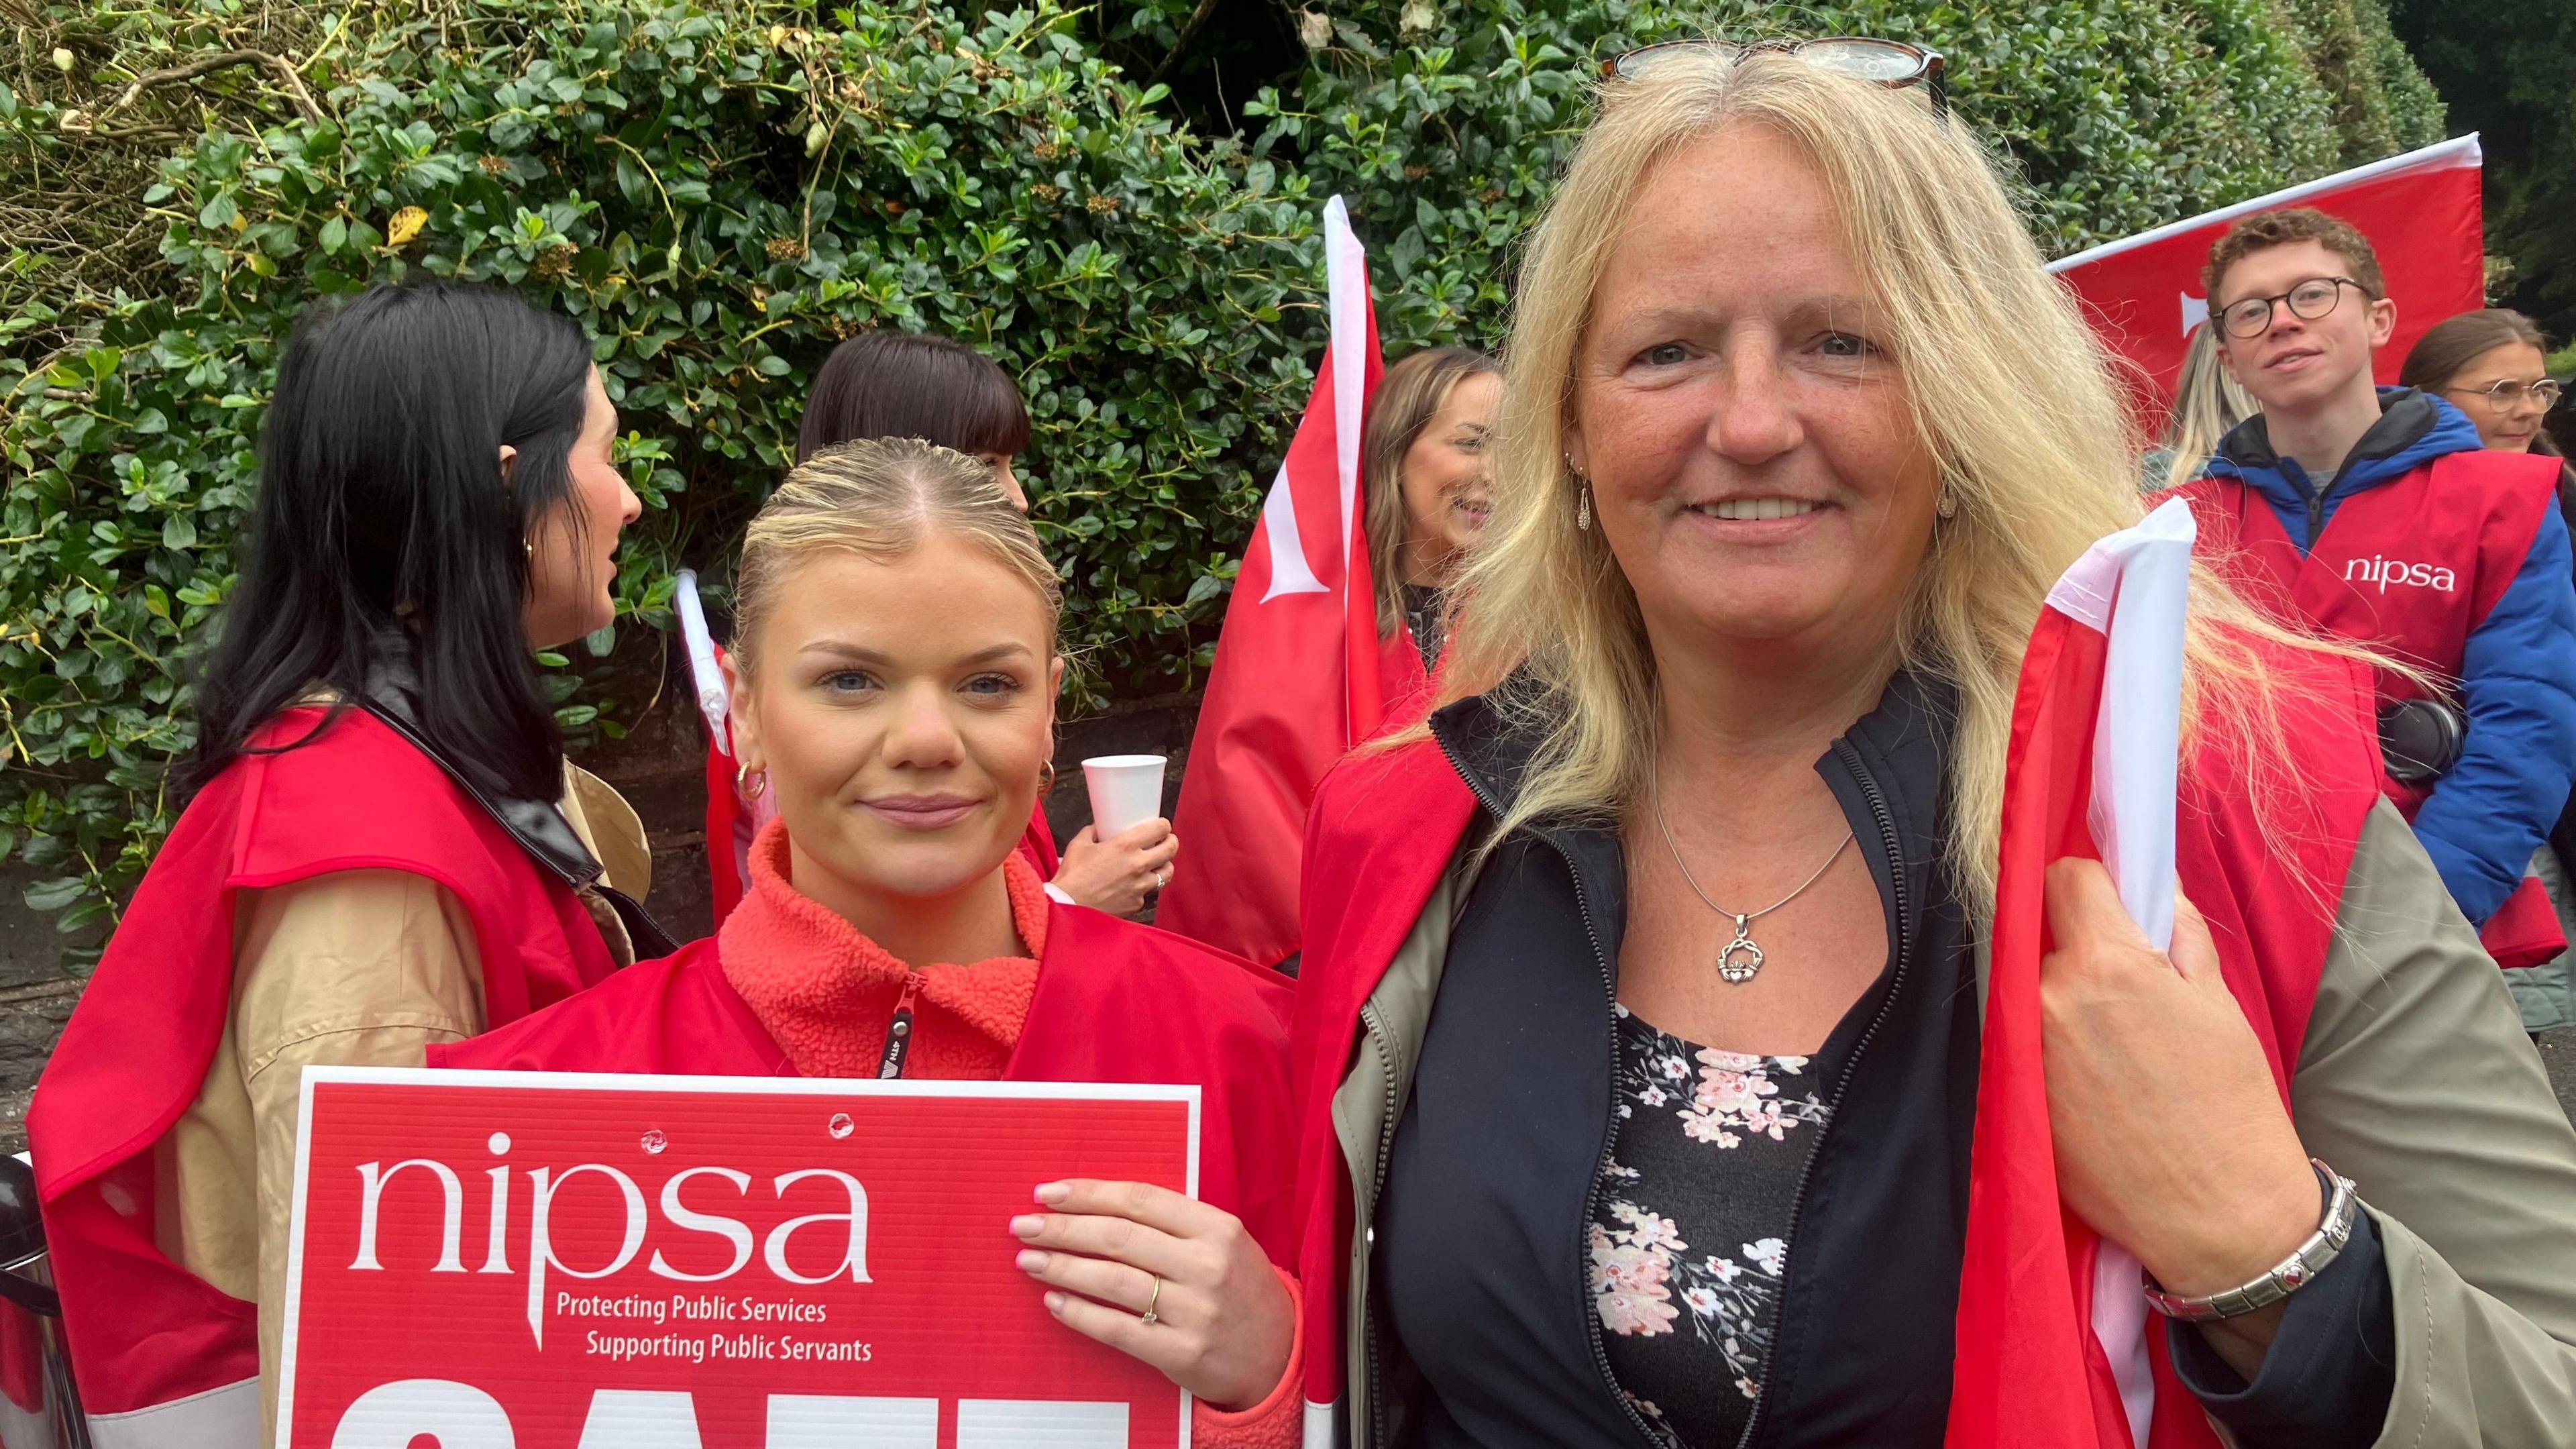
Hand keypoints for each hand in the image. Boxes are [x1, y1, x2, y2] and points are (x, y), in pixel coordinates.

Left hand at [1010, 1179, 1292, 1409]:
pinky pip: (1118, 1329)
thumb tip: (1095, 1206)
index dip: (1088, 1194)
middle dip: (1062, 1229)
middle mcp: (1207, 1266)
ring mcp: (1195, 1312)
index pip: (1140, 1201)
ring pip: (1113, 1281)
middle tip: (1023, 1225)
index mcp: (1217, 1228)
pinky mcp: (1182, 1353)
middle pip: (1118, 1238)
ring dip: (1063, 1267)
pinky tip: (1055, 1302)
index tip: (1049, 1193)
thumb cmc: (1239, 1288)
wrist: (1279, 1352)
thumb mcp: (1223, 1241)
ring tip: (1029, 1260)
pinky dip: (1080, 1314)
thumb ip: (1172, 1222)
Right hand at [1049, 819, 1178, 917]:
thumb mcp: (1079, 845)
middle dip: (1171, 843)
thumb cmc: (1072, 875)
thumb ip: (1092, 832)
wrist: (1067, 906)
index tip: (1161, 827)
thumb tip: (1098, 828)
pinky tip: (1134, 886)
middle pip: (1171, 849)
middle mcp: (1138, 865)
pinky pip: (1147, 893)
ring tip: (1157, 865)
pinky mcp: (1136, 904)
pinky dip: (1143, 888)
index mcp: (1125, 845)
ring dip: (1164, 866)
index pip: (1160, 829)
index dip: (1163, 826)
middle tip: (1165, 842)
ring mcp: (1140, 886)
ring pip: (1167, 873)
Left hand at [2039, 859, 2320, 1376]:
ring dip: (2063, 1001)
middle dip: (2081, 950)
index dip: (2092, 885)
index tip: (2109, 905)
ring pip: (2031, 991)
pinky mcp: (2013, 1095)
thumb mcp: (2219, 1003)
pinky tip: (2094, 1083)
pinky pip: (2024, 1044)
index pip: (2064, 879)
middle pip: (2046, 938)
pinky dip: (2050, 1048)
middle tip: (2128, 992)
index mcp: (2103, 964)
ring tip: (2116, 1047)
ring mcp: (2023, 1049)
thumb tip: (2149, 881)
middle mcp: (2048, 998)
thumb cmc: (2231, 1107)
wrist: (2217, 1215)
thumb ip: (2177, 931)